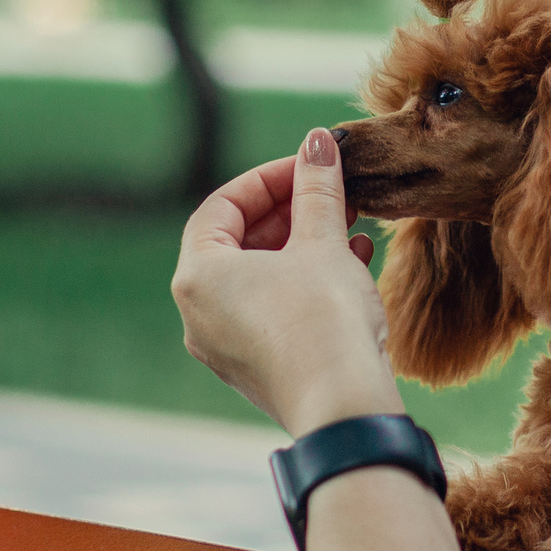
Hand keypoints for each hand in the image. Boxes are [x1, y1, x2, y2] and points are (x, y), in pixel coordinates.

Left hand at [173, 128, 402, 438]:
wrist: (344, 408)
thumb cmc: (324, 320)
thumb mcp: (322, 243)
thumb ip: (317, 188)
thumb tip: (319, 142)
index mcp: (197, 276)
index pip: (222, 207)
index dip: (269, 178)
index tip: (311, 166)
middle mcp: (199, 313)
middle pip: (239, 242)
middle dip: (292, 211)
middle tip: (334, 192)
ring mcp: (225, 346)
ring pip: (261, 277)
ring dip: (304, 245)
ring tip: (351, 224)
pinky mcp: (257, 368)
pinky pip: (273, 310)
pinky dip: (304, 282)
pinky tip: (352, 264)